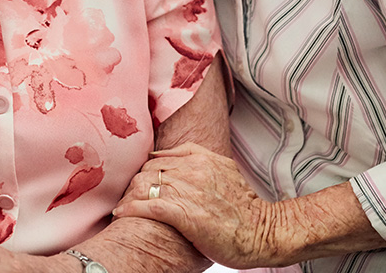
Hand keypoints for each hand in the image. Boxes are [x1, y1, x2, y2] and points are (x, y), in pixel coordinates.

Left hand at [113, 142, 291, 268]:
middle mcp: (192, 170)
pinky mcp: (185, 214)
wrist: (263, 232)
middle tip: (126, 196)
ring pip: (146, 186)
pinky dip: (131, 209)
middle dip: (134, 184)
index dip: (144, 171)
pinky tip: (122, 213)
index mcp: (200, 157)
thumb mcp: (222, 168)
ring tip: (122, 206)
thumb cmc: (244, 206)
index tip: (137, 182)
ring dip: (130, 196)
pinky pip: (149, 207)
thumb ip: (195, 156)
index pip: (158, 158)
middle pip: (149, 171)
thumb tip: (166, 152)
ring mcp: (188, 191)